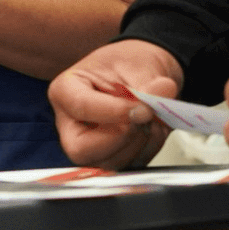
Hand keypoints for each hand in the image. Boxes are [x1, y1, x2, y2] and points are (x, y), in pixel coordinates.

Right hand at [49, 40, 181, 168]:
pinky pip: (129, 166)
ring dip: (140, 143)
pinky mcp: (109, 157)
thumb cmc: (129, 64)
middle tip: (145, 118)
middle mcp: (71, 123)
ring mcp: (88, 145)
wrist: (142, 73)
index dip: (115, 111)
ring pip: (108, 163)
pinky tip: (152, 128)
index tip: (143, 107)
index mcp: (65, 91)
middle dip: (122, 138)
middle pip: (82, 150)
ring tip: (153, 118)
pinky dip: (148, 149)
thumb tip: (162, 92)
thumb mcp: (137, 64)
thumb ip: (148, 83)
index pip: (81, 107)